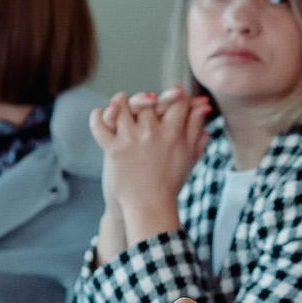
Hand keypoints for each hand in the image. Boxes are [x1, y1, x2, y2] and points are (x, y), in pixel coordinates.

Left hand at [94, 88, 209, 240]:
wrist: (149, 208)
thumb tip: (203, 108)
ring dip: (121, 102)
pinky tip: (104, 115)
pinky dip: (97, 116)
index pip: (177, 102)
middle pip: (149, 99)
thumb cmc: (169, 184)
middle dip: (149, 98)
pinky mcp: (112, 149)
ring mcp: (130, 140)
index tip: (175, 96)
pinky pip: (99, 125)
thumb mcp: (188, 156)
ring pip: (122, 105)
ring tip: (122, 106)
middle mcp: (151, 133)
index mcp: (172, 133)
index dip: (177, 95)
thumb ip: (195, 130)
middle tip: (149, 102)